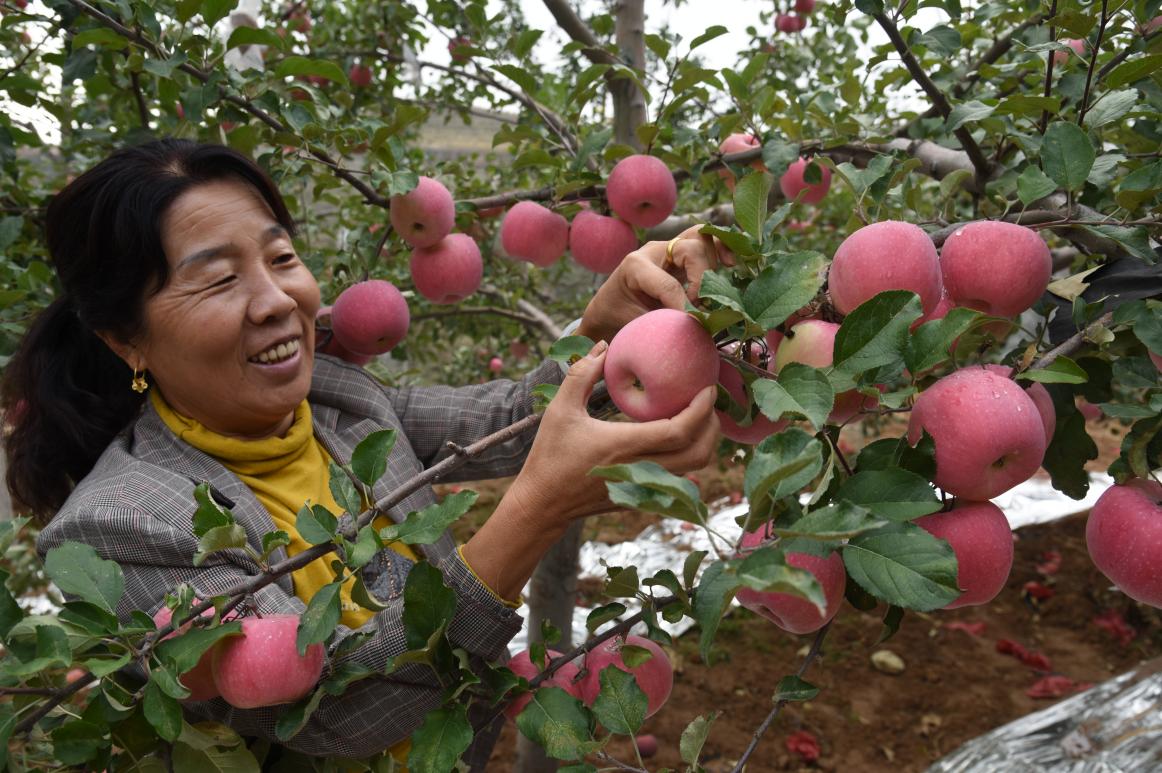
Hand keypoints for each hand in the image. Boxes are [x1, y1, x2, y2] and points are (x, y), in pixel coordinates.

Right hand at [510, 340, 719, 523]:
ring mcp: (643, 485)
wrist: (543, 504)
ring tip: (700, 417)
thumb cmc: (549, 455)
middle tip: (709, 401)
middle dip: (712, 425)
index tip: (708, 388)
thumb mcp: (560, 410)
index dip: (701, 410)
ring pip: (694, 468)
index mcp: (623, 445)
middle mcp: (640, 469)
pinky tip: (679, 437)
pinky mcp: (642, 495)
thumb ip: (581, 374)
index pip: (678, 431)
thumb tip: (603, 346)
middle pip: (698, 453)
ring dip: (704, 442)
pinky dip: (689, 456)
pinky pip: (680, 476)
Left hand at [576, 225, 733, 342]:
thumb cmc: (617, 317)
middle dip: (701, 279)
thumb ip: (662, 325)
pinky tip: (732, 262)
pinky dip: (721, 247)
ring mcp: (667, 249)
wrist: (606, 309)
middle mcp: (653, 251)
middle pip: (690, 249)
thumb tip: (697, 328)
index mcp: (635, 266)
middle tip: (698, 305)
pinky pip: (705, 240)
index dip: (684, 307)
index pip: (669, 284)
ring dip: (714, 262)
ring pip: (701, 239)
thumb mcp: (633, 325)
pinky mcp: (679, 254)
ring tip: (716, 287)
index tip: (693, 324)